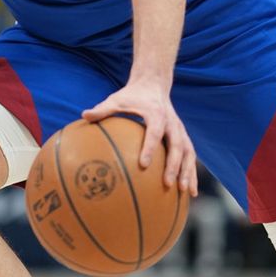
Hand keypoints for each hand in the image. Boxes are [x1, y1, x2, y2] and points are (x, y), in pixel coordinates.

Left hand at [83, 78, 197, 195]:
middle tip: (167, 183)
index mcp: (156, 114)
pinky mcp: (183, 137)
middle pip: (176, 146)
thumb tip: (84, 115)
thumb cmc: (132, 95)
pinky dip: (191, 172)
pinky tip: (191, 191)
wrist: (153, 85)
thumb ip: (102, 109)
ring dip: (187, 171)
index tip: (143, 164)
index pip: (154, 132)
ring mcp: (180, 130)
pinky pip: (190, 156)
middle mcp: (172, 123)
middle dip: (173, 165)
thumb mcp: (116, 99)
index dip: (150, 148)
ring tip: (185, 191)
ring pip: (188, 153)